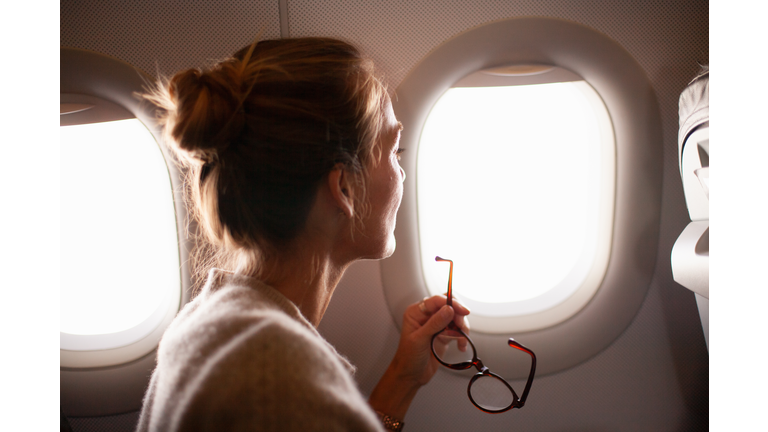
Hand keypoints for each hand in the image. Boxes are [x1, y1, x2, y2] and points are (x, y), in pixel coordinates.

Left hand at [369, 294, 469, 419]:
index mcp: (416, 312)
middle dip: (458, 315)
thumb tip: (449, 309)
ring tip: (461, 340)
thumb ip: (435, 323)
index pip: (436, 300)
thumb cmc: (409, 358)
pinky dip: (462, 337)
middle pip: (448, 305)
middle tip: (462, 327)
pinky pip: (457, 330)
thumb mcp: (420, 340)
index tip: (463, 311)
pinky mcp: (443, 334)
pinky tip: (461, 346)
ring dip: (461, 327)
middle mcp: (426, 316)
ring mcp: (436, 325)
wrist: (411, 376)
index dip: (451, 303)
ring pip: (455, 317)